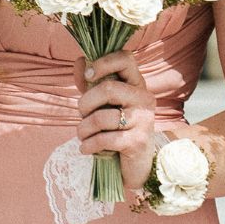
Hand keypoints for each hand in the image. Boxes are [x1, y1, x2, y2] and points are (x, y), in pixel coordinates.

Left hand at [73, 51, 155, 189]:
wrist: (135, 164)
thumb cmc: (116, 128)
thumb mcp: (103, 103)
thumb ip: (91, 82)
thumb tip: (80, 60)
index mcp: (137, 84)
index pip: (125, 59)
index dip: (103, 63)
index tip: (88, 76)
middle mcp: (144, 98)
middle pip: (107, 89)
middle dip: (84, 104)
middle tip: (82, 115)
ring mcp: (143, 119)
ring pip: (101, 117)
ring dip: (83, 129)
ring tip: (83, 136)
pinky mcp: (138, 141)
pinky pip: (103, 139)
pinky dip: (88, 145)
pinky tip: (86, 148)